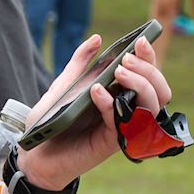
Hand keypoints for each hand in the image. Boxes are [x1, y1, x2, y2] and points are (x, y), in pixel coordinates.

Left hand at [16, 34, 171, 188]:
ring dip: (139, 85)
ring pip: (151, 107)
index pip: (147, 75)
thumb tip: (97, 38)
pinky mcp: (111, 143)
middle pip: (159, 90)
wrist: (34, 155)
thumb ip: (80, 65)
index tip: (141, 40)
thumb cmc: (51, 122)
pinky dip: (110, 103)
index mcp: (120, 95)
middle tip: (125, 61)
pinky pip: (121, 122)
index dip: (149, 58)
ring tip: (118, 71)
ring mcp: (122, 128)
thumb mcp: (63, 87)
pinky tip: (96, 90)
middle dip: (147, 71)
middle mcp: (127, 111)